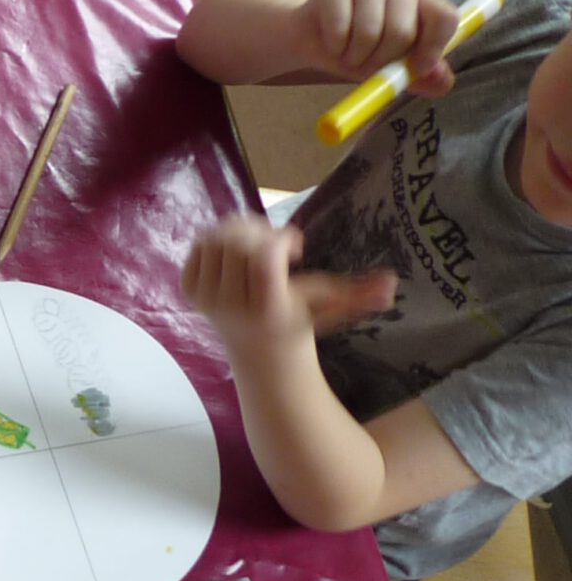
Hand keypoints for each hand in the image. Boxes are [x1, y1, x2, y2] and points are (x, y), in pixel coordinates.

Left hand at [180, 216, 392, 356]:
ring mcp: (205, 299)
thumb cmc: (301, 322)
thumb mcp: (333, 309)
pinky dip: (218, 239)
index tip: (296, 248)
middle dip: (262, 233)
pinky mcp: (188, 291)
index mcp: (265, 308)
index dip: (281, 239)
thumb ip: (359, 294)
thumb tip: (390, 283)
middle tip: (278, 244)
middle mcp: (229, 305)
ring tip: (260, 246)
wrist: (259, 349)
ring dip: (240, 232)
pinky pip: (199, 246)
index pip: (263, 256)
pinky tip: (237, 253)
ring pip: (216, 239)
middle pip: (238, 242)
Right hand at [297, 0, 460, 90]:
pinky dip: (335, 47)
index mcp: (420, 5)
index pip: (444, 17)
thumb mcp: (392, 70)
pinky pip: (339, 28)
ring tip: (349, 55)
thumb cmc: (358, 52)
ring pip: (369, 32)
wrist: (311, 39)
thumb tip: (443, 84)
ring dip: (355, 56)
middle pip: (403, 31)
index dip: (434, 46)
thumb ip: (420, 77)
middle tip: (368, 65)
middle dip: (382, 59)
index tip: (416, 69)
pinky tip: (332, 42)